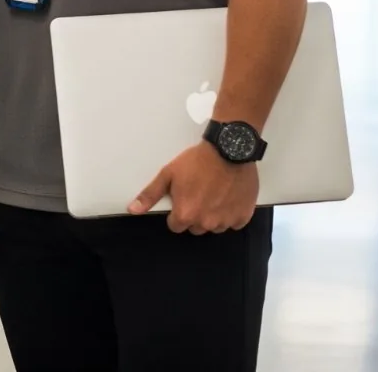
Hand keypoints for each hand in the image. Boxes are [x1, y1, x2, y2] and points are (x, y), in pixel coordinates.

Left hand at [128, 142, 258, 232]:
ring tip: (215, 193)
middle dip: (195, 214)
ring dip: (213, 215)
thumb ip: (150, 194)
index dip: (178, 212)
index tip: (183, 198)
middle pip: (196, 227)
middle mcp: (206, 223)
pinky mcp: (243, 216)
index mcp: (186, 214)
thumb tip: (133, 210)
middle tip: (199, 193)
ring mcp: (226, 221)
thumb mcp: (168, 173)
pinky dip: (231, 213)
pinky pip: (234, 223)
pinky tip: (229, 196)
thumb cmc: (197, 161)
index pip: (176, 226)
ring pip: (215, 226)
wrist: (228, 150)